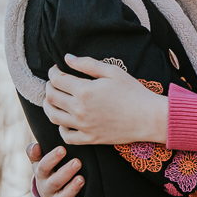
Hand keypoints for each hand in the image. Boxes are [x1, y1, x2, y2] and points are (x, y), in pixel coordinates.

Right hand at [27, 142, 83, 196]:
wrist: (47, 191)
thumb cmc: (47, 170)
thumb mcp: (38, 161)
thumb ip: (35, 152)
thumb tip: (36, 146)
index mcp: (41, 175)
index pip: (43, 167)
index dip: (52, 158)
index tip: (62, 149)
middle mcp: (47, 188)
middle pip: (54, 182)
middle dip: (66, 172)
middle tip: (77, 162)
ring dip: (72, 189)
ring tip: (81, 179)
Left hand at [44, 55, 168, 144]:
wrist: (148, 117)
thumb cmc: (133, 91)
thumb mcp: (112, 71)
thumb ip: (87, 64)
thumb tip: (67, 58)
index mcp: (84, 90)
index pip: (57, 80)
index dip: (53, 72)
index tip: (56, 68)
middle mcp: (79, 110)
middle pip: (51, 97)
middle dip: (48, 87)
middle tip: (54, 81)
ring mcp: (83, 126)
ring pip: (53, 117)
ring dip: (49, 106)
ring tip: (54, 99)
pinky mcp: (89, 138)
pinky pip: (66, 136)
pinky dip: (61, 128)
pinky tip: (65, 120)